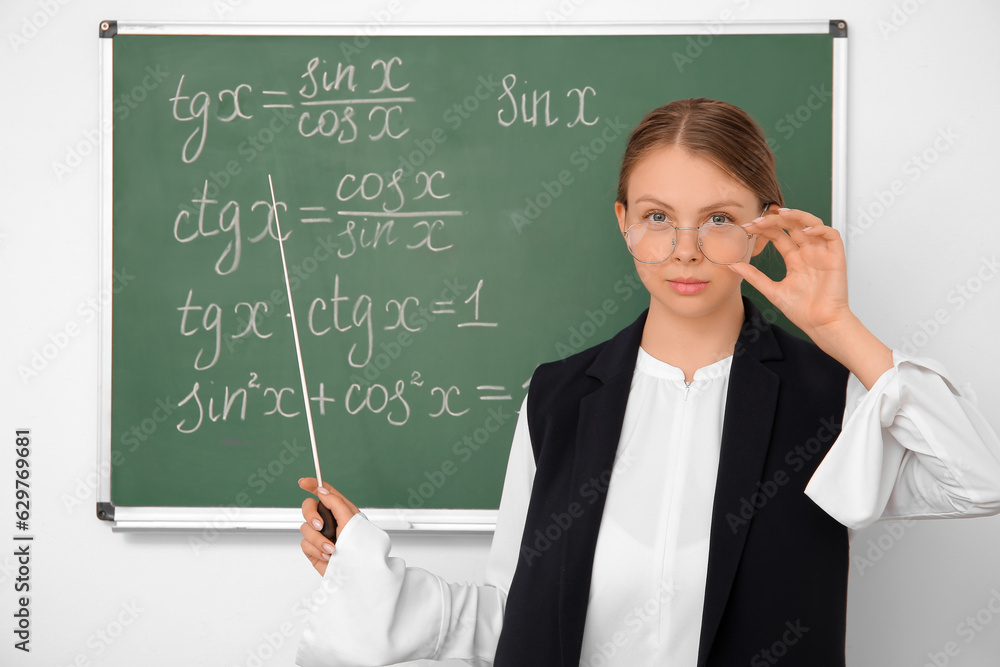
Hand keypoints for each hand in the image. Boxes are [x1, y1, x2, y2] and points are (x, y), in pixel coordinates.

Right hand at [298, 477, 361, 575]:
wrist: (357, 574)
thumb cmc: (360, 548)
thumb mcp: (351, 521)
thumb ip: (335, 503)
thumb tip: (321, 491)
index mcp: (340, 510)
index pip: (324, 493)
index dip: (313, 485)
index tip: (303, 482)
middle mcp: (329, 521)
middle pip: (308, 507)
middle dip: (311, 515)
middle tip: (319, 525)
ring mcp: (320, 535)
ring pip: (305, 528)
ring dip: (318, 539)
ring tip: (332, 549)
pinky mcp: (313, 550)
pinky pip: (305, 544)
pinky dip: (316, 550)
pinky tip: (329, 556)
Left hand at [729, 207, 851, 337]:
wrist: (820, 324)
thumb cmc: (801, 310)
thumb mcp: (771, 290)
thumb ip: (753, 276)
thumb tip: (732, 265)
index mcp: (794, 259)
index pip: (779, 235)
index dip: (764, 229)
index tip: (748, 228)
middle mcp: (807, 253)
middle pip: (792, 226)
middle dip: (775, 220)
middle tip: (758, 221)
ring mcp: (821, 253)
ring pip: (812, 224)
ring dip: (797, 216)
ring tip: (780, 215)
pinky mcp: (835, 257)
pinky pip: (831, 235)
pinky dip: (820, 229)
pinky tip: (805, 230)